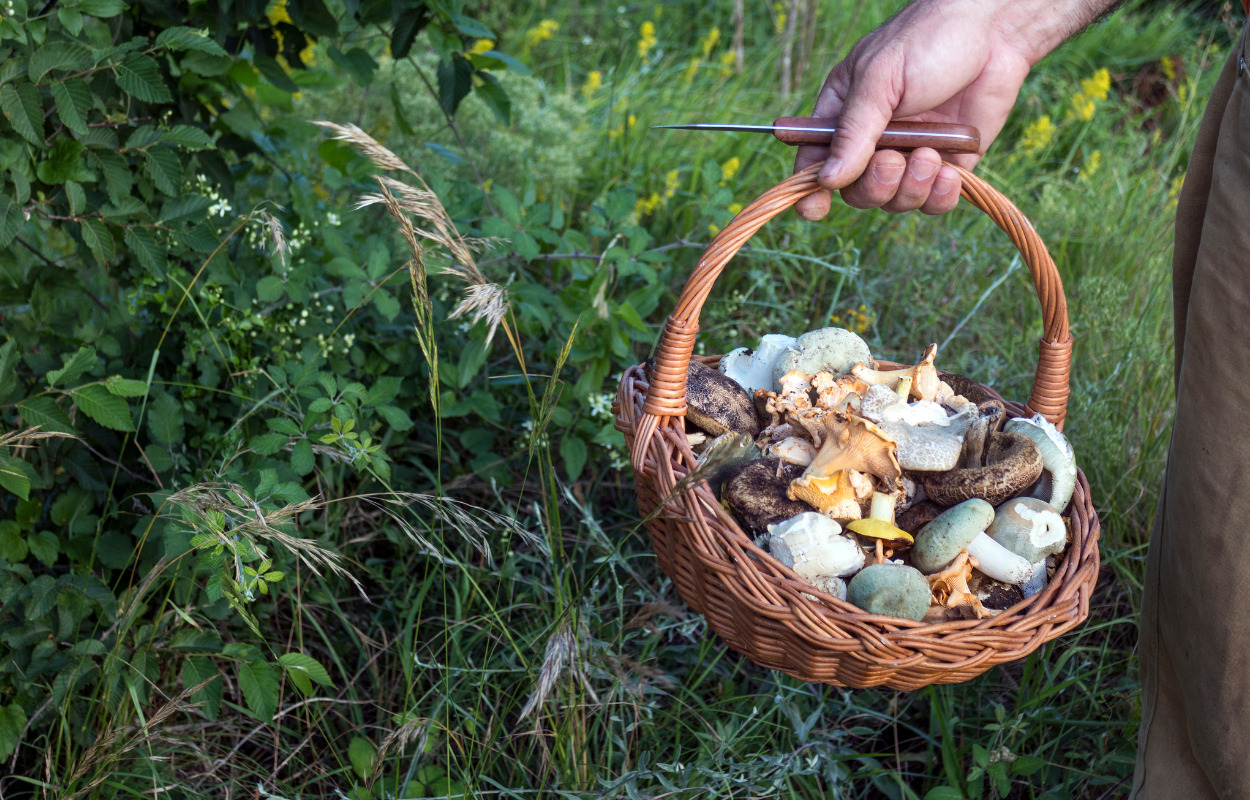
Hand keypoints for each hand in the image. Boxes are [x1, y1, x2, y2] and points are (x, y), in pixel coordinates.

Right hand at [794, 0, 1095, 219]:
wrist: (995, 30)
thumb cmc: (928, 39)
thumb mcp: (879, 79)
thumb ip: (854, 132)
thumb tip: (827, 180)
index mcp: (845, 114)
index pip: (815, 160)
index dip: (811, 188)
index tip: (815, 209)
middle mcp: (875, 140)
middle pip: (857, 191)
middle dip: (874, 185)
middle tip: (893, 160)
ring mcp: (911, 154)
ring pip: (895, 201)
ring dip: (910, 188)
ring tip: (930, 154)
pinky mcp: (950, 164)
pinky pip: (934, 202)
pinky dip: (939, 196)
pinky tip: (949, 172)